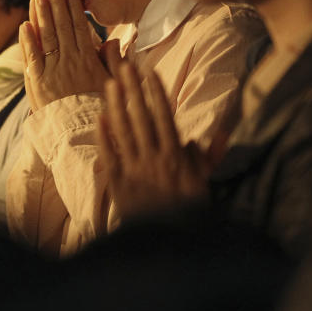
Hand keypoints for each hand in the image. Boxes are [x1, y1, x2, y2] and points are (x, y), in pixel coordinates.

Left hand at [19, 0, 112, 109]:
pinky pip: (31, 58)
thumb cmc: (99, 110)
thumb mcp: (112, 85)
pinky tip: (24, 25)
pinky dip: (27, 41)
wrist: (80, 135)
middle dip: (56, 3)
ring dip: (41, 15)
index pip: (80, 28)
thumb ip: (113, 62)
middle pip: (61, 27)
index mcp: (88, 61)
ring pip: (46, 38)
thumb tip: (113, 40)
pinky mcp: (37, 83)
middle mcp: (69, 62)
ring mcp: (52, 71)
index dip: (74, 8)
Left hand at [97, 62, 213, 220]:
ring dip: (115, 105)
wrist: (165, 245)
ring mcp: (133, 169)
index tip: (150, 73)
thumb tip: (211, 135)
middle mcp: (153, 158)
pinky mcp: (117, 182)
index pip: (164, 116)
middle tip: (125, 66)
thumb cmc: (188, 214)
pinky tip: (100, 117)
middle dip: (133, 89)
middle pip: (141, 116)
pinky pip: (108, 154)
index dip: (157, 93)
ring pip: (122, 130)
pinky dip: (104, 135)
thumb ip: (207, 158)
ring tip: (110, 84)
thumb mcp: (204, 185)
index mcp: (176, 157)